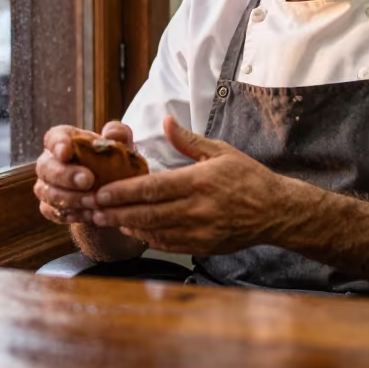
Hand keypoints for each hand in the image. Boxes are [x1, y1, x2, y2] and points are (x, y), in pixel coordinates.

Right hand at [34, 121, 132, 224]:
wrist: (112, 192)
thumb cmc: (114, 162)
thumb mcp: (122, 146)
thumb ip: (119, 134)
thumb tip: (111, 133)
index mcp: (66, 140)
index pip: (53, 137)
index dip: (57, 144)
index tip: (65, 151)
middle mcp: (50, 162)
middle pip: (46, 167)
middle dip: (65, 175)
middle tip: (88, 180)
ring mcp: (47, 185)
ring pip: (46, 192)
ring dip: (70, 198)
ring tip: (94, 201)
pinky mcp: (50, 206)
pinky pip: (51, 211)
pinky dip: (69, 213)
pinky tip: (87, 214)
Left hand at [90, 116, 293, 253]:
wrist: (277, 212)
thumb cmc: (248, 177)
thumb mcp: (221, 151)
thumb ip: (189, 140)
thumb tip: (166, 121)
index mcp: (200, 182)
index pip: (153, 189)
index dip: (123, 192)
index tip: (101, 192)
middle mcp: (199, 209)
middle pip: (148, 213)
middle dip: (116, 212)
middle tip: (91, 209)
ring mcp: (201, 231)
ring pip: (155, 231)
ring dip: (128, 225)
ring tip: (105, 219)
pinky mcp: (205, 246)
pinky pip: (170, 244)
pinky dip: (148, 238)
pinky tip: (134, 229)